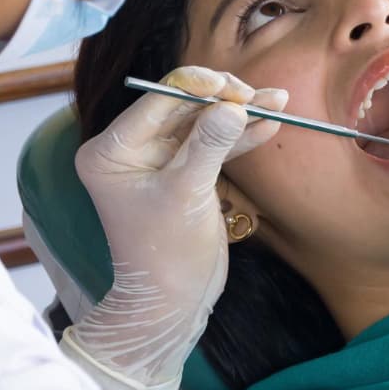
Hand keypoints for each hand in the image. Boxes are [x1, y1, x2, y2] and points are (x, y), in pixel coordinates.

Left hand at [61, 66, 285, 389]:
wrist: (173, 304)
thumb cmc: (166, 253)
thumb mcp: (186, 193)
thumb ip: (209, 145)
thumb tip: (234, 106)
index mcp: (111, 150)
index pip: (156, 103)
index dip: (194, 88)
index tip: (230, 85)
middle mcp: (131, 149)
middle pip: (182, 107)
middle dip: (223, 99)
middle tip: (257, 94)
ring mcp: (158, 160)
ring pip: (202, 123)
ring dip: (239, 113)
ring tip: (277, 100)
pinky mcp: (184, 173)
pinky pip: (212, 145)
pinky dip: (240, 136)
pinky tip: (269, 121)